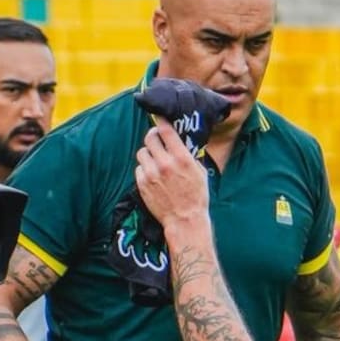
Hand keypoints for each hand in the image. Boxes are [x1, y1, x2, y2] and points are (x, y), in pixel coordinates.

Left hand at [135, 115, 209, 229]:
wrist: (185, 221)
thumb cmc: (196, 198)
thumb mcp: (200, 173)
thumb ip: (190, 156)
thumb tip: (183, 143)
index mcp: (181, 158)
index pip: (165, 130)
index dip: (161, 121)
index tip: (160, 119)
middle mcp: (165, 164)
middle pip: (150, 138)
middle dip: (153, 137)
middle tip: (157, 140)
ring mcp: (152, 174)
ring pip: (142, 152)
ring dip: (148, 154)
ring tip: (155, 161)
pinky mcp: (143, 184)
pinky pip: (139, 168)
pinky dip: (145, 169)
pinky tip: (153, 176)